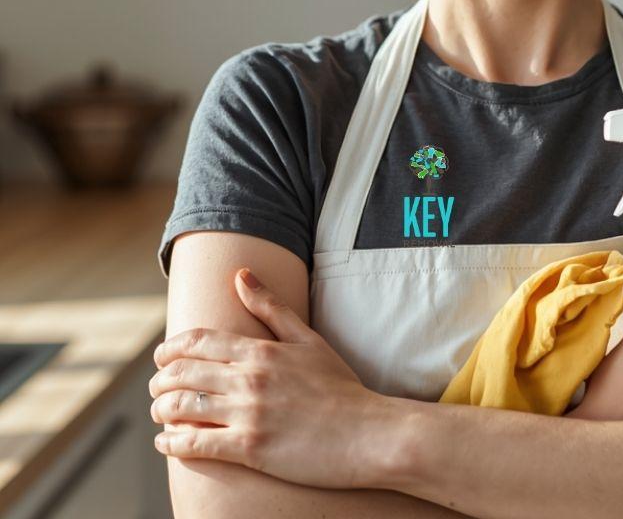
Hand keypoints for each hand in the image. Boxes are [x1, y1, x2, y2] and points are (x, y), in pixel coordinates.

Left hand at [149, 268, 395, 488]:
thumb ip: (271, 307)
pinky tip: (166, 442)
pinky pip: (195, 444)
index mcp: (261, 351)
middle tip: (155, 386)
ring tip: (159, 412)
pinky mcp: (249, 449)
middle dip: (160, 379)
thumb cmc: (339, 386)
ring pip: (182, 407)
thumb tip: (241, 275)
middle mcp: (249, 379)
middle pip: (183, 373)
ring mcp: (247, 415)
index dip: (171, 347)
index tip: (162, 354)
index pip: (198, 341)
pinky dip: (172, 442)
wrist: (365, 432)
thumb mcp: (308, 339)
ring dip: (161, 409)